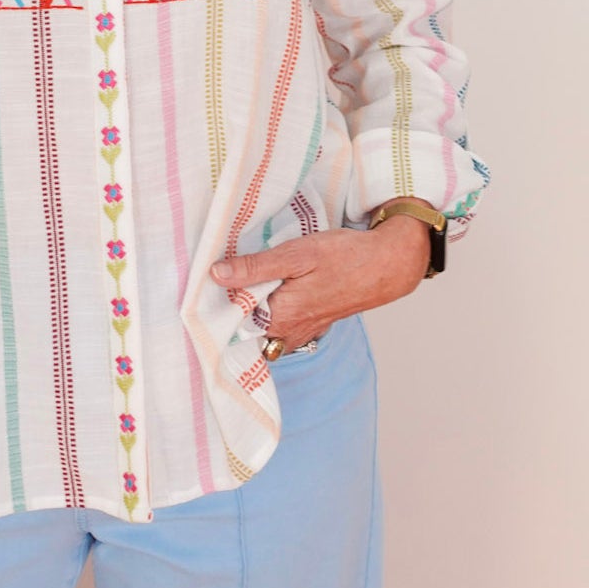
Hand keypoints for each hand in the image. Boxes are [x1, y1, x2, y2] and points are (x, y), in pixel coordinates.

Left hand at [209, 213, 432, 354]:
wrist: (386, 266)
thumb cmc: (344, 257)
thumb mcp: (296, 255)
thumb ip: (255, 267)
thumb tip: (216, 274)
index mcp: (280, 317)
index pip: (230, 321)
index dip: (214, 303)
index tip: (203, 285)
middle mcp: (287, 332)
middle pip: (243, 327)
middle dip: (228, 307)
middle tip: (216, 279)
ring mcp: (300, 332)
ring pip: (260, 329)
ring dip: (247, 311)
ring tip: (236, 286)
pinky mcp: (309, 325)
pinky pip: (278, 329)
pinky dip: (266, 316)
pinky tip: (263, 294)